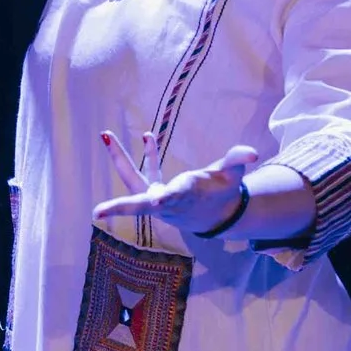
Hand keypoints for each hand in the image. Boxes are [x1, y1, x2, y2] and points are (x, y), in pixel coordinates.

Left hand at [93, 132, 261, 233]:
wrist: (215, 216)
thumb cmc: (223, 194)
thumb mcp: (233, 177)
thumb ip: (237, 161)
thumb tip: (253, 152)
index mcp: (185, 197)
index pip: (174, 198)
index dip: (165, 199)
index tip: (154, 203)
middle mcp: (166, 201)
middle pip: (139, 202)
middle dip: (120, 206)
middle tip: (97, 211)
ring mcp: (156, 197)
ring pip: (133, 180)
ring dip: (118, 157)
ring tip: (105, 134)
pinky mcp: (154, 191)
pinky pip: (145, 171)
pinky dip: (145, 154)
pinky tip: (147, 135)